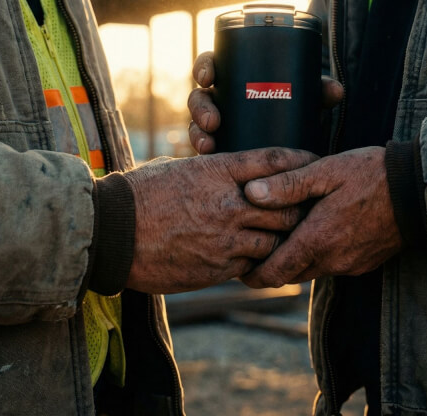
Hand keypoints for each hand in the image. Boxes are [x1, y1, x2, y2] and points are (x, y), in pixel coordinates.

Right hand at [123, 147, 316, 293]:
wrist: (112, 234)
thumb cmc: (139, 196)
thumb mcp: (178, 170)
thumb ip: (210, 172)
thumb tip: (229, 172)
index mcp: (218, 170)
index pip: (274, 160)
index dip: (300, 160)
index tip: (314, 160)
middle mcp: (229, 202)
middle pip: (287, 204)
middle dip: (300, 206)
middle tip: (308, 206)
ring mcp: (226, 238)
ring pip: (277, 238)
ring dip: (283, 238)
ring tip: (289, 237)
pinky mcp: (219, 267)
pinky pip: (255, 264)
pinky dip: (260, 260)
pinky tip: (260, 258)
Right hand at [187, 50, 343, 153]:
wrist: (293, 146)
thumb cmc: (293, 111)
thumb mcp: (304, 101)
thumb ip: (319, 92)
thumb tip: (337, 91)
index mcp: (235, 78)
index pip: (212, 66)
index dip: (205, 67)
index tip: (209, 76)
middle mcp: (221, 99)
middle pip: (200, 96)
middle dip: (200, 107)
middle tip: (213, 120)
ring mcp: (215, 123)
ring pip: (197, 123)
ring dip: (197, 132)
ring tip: (209, 144)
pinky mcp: (216, 145)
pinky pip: (202, 145)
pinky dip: (202, 150)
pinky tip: (207, 158)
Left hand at [239, 147, 401, 287]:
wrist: (419, 190)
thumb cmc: (371, 174)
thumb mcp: (325, 171)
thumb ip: (287, 184)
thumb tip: (251, 192)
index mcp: (317, 240)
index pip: (274, 273)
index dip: (253, 275)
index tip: (240, 267)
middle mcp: (333, 260)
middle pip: (290, 275)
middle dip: (272, 267)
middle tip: (255, 250)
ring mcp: (350, 264)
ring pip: (311, 271)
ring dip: (296, 260)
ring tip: (283, 238)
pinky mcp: (364, 262)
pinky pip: (332, 265)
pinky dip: (318, 256)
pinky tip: (317, 232)